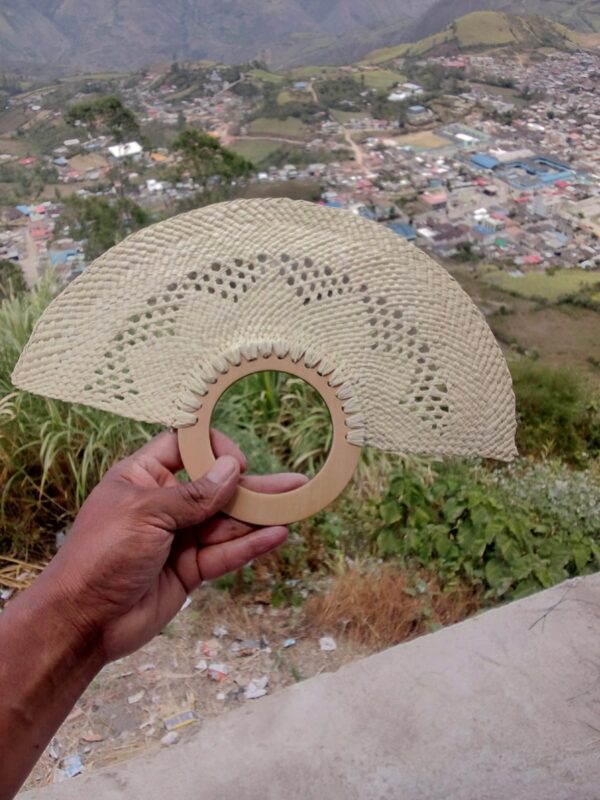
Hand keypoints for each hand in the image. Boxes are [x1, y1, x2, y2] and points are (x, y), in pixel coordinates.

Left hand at [38, 430, 305, 662]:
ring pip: (226, 521)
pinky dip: (250, 545)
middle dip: (253, 484)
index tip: (237, 461)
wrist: (82, 622)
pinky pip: (225, 553)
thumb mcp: (147, 514)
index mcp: (142, 477)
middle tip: (293, 480)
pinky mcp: (189, 569)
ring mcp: (178, 537)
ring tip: (297, 504)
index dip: (213, 447)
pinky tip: (278, 534)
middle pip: (215, 487)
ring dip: (260, 514)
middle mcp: (164, 503)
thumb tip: (233, 469)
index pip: (184, 447)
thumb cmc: (101, 555)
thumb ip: (194, 495)